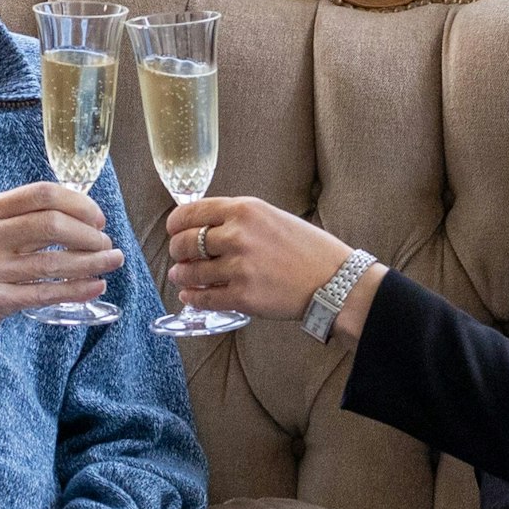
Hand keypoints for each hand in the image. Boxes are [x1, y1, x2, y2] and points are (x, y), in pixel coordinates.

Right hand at [0, 183, 123, 354]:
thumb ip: (8, 221)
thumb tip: (65, 215)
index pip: (40, 194)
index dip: (78, 203)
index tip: (96, 216)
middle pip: (53, 224)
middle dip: (90, 233)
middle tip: (106, 242)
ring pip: (55, 261)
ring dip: (93, 261)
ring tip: (112, 261)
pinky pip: (46, 293)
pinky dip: (77, 289)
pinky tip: (95, 287)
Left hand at [163, 197, 355, 321]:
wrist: (335, 281)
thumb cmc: (308, 249)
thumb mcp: (272, 217)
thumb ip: (239, 219)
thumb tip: (203, 228)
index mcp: (245, 210)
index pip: (192, 212)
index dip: (175, 223)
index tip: (173, 230)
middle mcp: (238, 235)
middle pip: (185, 242)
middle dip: (176, 251)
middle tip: (179, 256)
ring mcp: (239, 267)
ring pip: (191, 271)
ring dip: (181, 275)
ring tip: (181, 277)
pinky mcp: (243, 297)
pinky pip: (204, 298)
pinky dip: (192, 298)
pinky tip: (190, 297)